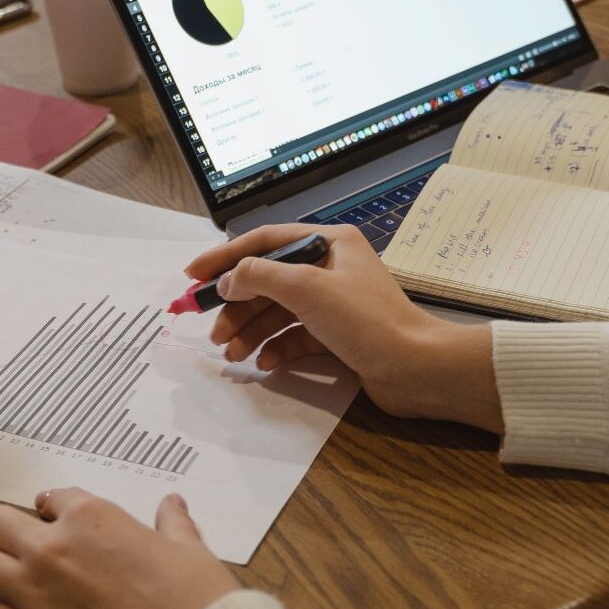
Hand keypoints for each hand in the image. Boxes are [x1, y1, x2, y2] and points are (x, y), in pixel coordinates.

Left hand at [0, 489, 240, 608]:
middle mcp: (52, 547)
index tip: (58, 521)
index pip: (49, 498)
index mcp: (91, 516)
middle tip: (25, 550)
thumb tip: (172, 504)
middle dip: (6, 533)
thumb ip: (172, 524)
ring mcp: (34, 593)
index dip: (54, 511)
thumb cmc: (195, 599)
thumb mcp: (189, 549)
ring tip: (8, 581)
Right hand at [190, 224, 502, 426]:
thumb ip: (260, 276)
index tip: (194, 276)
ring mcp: (334, 303)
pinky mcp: (337, 336)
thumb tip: (229, 279)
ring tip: (232, 353)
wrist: (415, 368)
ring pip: (278, 312)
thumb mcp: (306, 288)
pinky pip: (294, 337)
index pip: (264, 241)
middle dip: (237, 306)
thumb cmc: (369, 320)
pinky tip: (264, 362)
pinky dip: (275, 348)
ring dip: (251, 331)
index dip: (225, 257)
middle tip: (212, 330)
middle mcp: (330, 268)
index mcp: (328, 243)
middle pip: (268, 281)